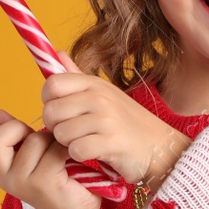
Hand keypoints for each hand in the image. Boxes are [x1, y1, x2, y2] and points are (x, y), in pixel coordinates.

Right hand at [0, 109, 101, 208]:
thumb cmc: (54, 174)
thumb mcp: (30, 150)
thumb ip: (13, 132)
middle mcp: (3, 178)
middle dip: (18, 128)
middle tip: (35, 138)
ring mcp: (21, 183)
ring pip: (34, 141)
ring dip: (51, 140)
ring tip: (58, 154)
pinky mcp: (43, 183)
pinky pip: (54, 150)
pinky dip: (65, 149)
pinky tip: (70, 160)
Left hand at [40, 51, 190, 187]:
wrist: (159, 146)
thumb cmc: (126, 122)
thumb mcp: (103, 93)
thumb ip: (77, 76)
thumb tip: (56, 53)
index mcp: (94, 84)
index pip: (52, 84)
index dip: (49, 102)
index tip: (62, 113)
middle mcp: (99, 97)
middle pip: (51, 111)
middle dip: (56, 127)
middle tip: (73, 133)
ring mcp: (106, 119)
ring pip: (61, 134)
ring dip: (69, 144)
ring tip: (87, 141)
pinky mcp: (111, 142)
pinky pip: (76, 150)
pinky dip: (81, 156)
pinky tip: (93, 152)